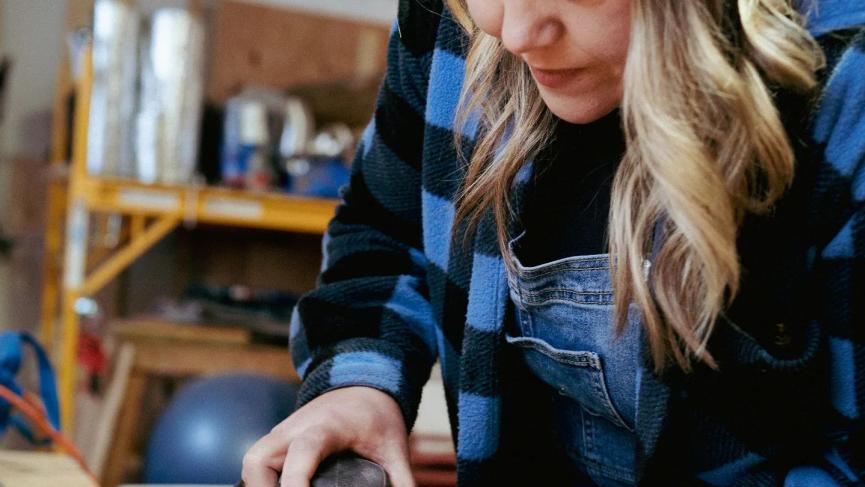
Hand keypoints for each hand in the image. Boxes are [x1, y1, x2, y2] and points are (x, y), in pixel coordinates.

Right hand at [241, 386, 415, 486]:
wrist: (363, 384)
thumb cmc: (377, 416)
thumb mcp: (394, 448)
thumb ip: (400, 480)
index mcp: (328, 427)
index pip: (304, 450)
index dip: (297, 482)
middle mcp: (297, 428)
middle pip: (259, 458)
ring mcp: (283, 432)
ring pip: (252, 460)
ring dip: (257, 485)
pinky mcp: (278, 439)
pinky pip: (257, 463)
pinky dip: (261, 481)